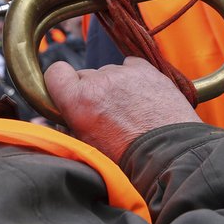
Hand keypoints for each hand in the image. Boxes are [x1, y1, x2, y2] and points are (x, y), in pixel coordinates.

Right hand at [44, 57, 200, 161]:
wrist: (169, 154)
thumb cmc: (127, 156)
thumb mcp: (88, 145)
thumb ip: (71, 125)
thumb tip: (63, 117)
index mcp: (79, 100)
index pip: (55, 73)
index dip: (60, 83)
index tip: (67, 93)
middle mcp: (99, 80)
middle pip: (85, 76)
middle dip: (92, 92)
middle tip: (107, 114)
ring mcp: (123, 72)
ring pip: (109, 73)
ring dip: (115, 87)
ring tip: (131, 111)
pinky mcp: (145, 69)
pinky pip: (130, 66)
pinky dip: (133, 78)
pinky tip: (142, 98)